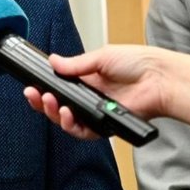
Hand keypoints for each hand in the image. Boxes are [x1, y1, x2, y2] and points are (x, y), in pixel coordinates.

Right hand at [24, 45, 171, 140]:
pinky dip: (72, 125)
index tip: (32, 86)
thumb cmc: (137, 63)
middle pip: (58, 106)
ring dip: (55, 114)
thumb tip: (53, 61)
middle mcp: (89, 98)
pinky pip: (83, 132)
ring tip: (51, 103)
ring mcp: (95, 113)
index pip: (59, 87)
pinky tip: (68, 114)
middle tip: (35, 95)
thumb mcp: (101, 57)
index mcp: (87, 80)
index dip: (44, 89)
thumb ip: (75, 64)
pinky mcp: (104, 126)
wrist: (157, 78)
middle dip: (43, 103)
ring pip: (67, 121)